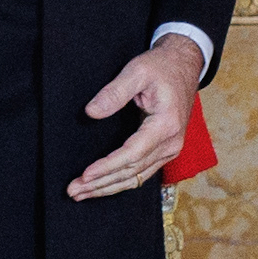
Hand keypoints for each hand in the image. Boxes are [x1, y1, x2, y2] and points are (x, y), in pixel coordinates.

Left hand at [72, 35, 202, 200]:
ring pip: (136, 178)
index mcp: (166, 124)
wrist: (183, 65)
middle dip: (101, 183)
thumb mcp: (137, 71)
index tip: (86, 174)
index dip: (108, 166)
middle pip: (132, 172)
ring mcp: (169, 149)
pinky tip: (102, 187)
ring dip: (107, 187)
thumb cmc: (162, 67)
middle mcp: (171, 143)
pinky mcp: (164, 151)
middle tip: (74, 190)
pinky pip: (141, 173)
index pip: (133, 153)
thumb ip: (114, 92)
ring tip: (81, 194)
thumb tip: (91, 112)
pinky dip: (120, 182)